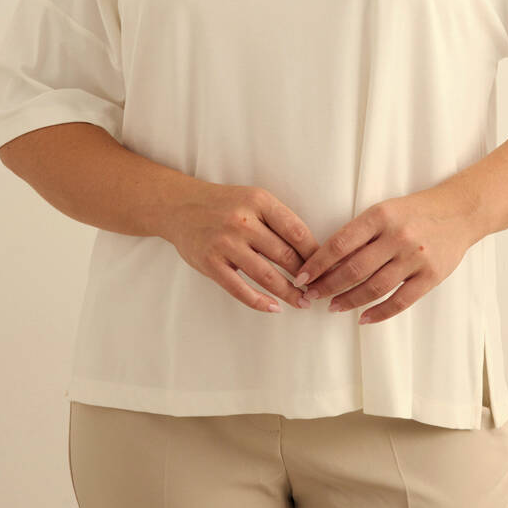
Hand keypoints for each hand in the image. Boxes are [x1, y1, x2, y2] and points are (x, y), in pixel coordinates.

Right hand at [163, 180, 320, 314]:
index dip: (315, 253)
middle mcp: (243, 221)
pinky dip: (260, 302)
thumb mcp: (253, 199)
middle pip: (285, 255)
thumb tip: (311, 250)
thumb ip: (277, 220)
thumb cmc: (224, 204)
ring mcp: (225, 243)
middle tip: (319, 290)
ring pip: (266, 275)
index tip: (326, 267)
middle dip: (306, 277)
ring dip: (288, 293)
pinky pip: (240, 289)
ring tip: (302, 303)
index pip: (296, 231)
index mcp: (259, 201)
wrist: (181, 206)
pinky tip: (274, 308)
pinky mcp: (210, 263)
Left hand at [292, 185, 476, 324]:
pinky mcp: (431, 275)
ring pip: (374, 287)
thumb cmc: (414, 211)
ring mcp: (415, 257)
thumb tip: (327, 261)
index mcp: (380, 216)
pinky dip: (379, 313)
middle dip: (328, 285)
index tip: (302, 276)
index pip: (340, 243)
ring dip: (349, 300)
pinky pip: (401, 300)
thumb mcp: (384, 211)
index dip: (318, 263)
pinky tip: (363, 318)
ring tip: (333, 307)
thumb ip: (360, 233)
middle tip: (312, 296)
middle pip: (354, 269)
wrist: (458, 211)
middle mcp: (396, 236)